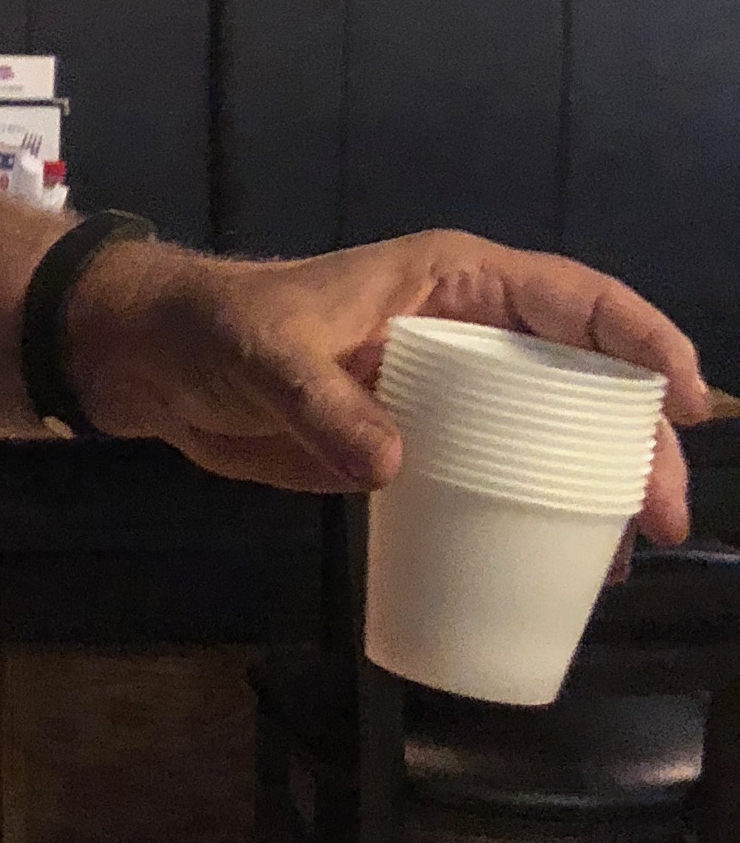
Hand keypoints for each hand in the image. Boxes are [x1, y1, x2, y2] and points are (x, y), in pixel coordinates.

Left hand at [63, 231, 706, 543]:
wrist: (158, 367)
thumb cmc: (216, 330)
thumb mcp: (266, 355)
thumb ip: (324, 404)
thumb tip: (394, 467)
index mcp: (452, 282)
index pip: (573, 299)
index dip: (640, 340)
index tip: (684, 398)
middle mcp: (469, 331)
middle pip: (585, 375)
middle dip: (639, 437)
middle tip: (663, 512)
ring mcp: (450, 390)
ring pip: (557, 429)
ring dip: (604, 481)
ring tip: (636, 546)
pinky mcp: (423, 441)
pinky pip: (504, 472)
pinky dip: (541, 511)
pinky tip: (570, 561)